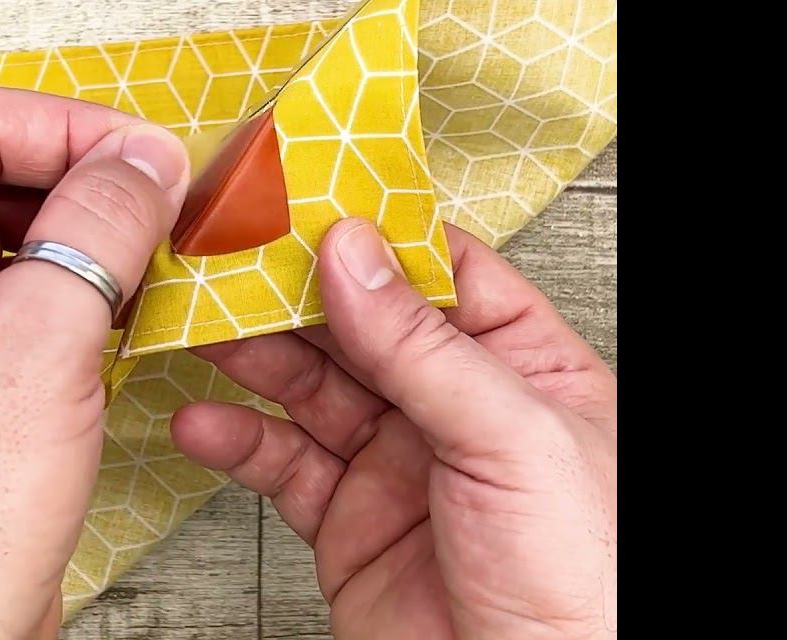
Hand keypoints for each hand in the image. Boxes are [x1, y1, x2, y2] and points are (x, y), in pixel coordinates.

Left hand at [0, 88, 188, 638]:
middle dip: (83, 181)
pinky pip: (27, 295)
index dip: (62, 127)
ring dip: (91, 237)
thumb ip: (98, 225)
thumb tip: (143, 158)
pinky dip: (85, 291)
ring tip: (155, 259)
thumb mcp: (41, 337)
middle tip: (161, 203)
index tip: (144, 154)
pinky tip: (130, 309)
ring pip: (14, 234)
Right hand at [172, 219, 616, 639]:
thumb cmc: (585, 586)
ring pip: (312, 388)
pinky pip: (283, 465)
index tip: (306, 199)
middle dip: (293, 291)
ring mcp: (399, 463)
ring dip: (253, 356)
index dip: (373, 233)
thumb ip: (424, 345)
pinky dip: (236, 442)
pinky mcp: (349, 522)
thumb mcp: (512, 437)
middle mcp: (457, 408)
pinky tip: (204, 421)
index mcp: (524, 367)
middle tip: (230, 259)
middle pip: (362, 323)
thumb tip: (354, 254)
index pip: (440, 271)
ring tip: (202, 327)